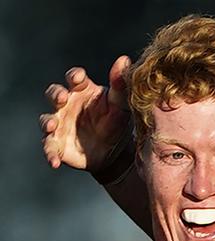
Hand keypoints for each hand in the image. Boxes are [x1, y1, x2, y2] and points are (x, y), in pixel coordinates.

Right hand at [40, 56, 131, 171]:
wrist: (115, 152)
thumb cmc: (116, 121)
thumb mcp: (121, 104)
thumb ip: (120, 84)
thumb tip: (124, 59)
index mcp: (83, 91)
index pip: (74, 78)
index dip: (75, 76)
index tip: (79, 78)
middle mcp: (67, 105)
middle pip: (54, 94)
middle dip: (56, 94)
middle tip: (63, 98)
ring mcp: (60, 124)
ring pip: (46, 119)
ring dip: (47, 122)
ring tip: (52, 126)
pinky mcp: (57, 144)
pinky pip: (49, 147)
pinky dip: (49, 154)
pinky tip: (54, 162)